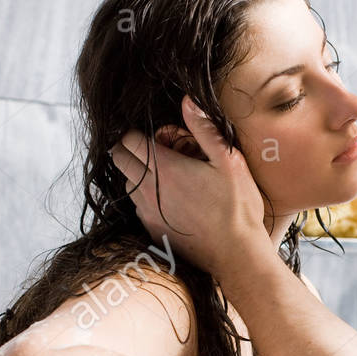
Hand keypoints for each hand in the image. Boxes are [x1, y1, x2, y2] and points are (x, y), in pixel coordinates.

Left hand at [111, 96, 273, 277]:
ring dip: (138, 174)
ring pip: (126, 182)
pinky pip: (137, 206)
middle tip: (154, 150)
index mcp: (165, 169)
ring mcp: (147, 212)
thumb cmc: (238, 208)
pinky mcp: (151, 230)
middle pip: (118, 159)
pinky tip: (171, 200)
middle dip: (130, 149)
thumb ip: (204, 129)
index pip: (128, 140)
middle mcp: (148, 190)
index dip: (137, 132)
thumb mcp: (229, 162)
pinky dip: (146, 197)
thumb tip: (187, 101)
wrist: (236, 254)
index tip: (155, 136)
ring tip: (167, 176)